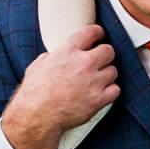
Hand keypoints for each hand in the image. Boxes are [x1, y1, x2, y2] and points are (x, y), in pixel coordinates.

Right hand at [0, 26, 119, 148]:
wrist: (36, 116)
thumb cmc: (34, 93)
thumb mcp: (38, 66)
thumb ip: (52, 57)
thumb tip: (56, 55)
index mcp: (68, 51)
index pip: (92, 32)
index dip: (98, 33)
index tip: (99, 36)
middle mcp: (83, 63)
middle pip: (109, 51)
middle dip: (105, 55)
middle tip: (100, 61)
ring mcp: (93, 81)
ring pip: (113, 71)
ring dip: (107, 75)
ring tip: (97, 81)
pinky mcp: (98, 99)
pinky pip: (116, 90)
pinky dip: (110, 92)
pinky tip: (101, 93)